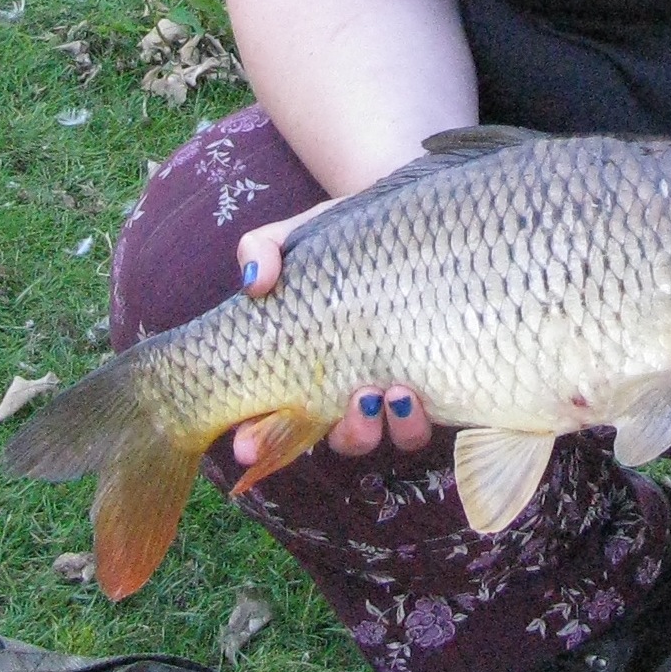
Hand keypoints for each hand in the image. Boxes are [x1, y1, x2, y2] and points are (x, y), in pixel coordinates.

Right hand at [233, 204, 433, 463]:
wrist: (417, 225)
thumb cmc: (347, 236)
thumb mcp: (297, 236)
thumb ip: (262, 250)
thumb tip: (254, 281)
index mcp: (303, 364)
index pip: (268, 417)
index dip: (254, 439)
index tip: (244, 446)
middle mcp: (343, 388)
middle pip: (334, 437)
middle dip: (338, 434)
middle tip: (344, 405)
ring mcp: (385, 390)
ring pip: (375, 438)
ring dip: (375, 430)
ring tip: (385, 393)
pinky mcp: (426, 386)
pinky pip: (415, 427)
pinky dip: (410, 422)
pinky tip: (410, 391)